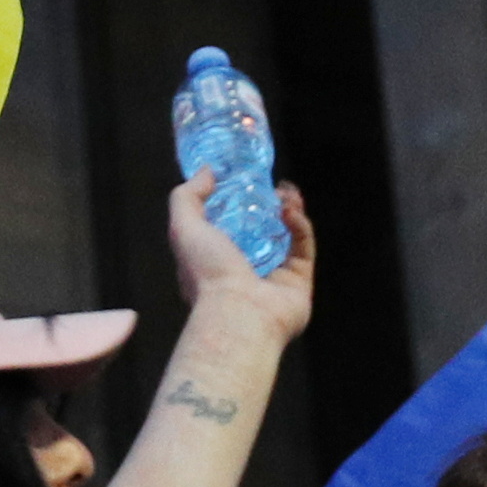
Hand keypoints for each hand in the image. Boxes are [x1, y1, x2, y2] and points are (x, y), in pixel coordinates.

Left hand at [170, 170, 316, 343]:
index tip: (242, 181)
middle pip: (260, 230)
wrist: (239, 314)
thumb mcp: (183, 227)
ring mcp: (273, 277)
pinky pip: (302, 247)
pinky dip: (299, 225)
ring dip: (288, 211)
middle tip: (273, 186)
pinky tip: (290, 210)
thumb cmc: (207, 274)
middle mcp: (244, 270)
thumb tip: (206, 172)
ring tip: (286, 192)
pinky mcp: (299, 281)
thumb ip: (188, 196)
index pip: (225, 229)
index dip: (235, 203)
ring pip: (286, 237)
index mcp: (213, 261)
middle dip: (268, 205)